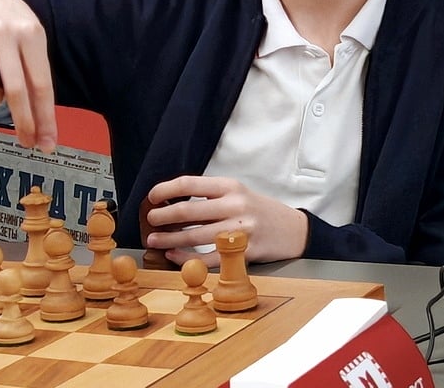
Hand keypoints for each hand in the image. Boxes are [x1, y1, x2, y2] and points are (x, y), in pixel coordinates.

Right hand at [0, 0, 56, 151]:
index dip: (45, 117)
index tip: (46, 141)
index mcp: (30, 34)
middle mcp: (4, 33)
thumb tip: (42, 121)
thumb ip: (36, 74)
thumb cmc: (9, 23)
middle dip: (23, 121)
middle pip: (16, 88)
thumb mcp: (31, 39)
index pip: (41, 83)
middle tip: (26, 139)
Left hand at [144, 175, 307, 266]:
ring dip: (169, 240)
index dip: (166, 189)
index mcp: (230, 186)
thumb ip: (209, 196)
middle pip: (188, 211)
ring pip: (195, 236)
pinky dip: (187, 259)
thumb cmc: (259, 210)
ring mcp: (240, 230)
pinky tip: (174, 256)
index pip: (190, 184)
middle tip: (150, 220)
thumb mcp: (238, 192)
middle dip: (163, 216)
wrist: (294, 230)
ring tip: (154, 241)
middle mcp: (235, 205)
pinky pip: (209, 258)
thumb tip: (171, 201)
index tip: (152, 196)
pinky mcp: (244, 253)